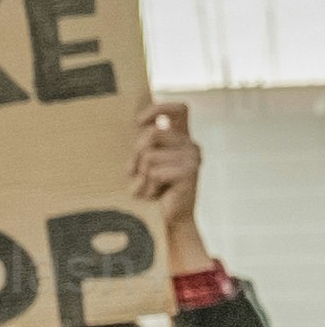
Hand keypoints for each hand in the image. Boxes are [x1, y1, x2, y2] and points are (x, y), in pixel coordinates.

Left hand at [139, 99, 208, 272]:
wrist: (170, 218)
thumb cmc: (152, 188)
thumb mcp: (144, 161)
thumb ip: (143, 141)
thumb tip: (133, 123)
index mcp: (180, 137)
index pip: (179, 109)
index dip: (159, 108)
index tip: (138, 122)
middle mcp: (190, 144)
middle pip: (152, 133)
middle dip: (136, 155)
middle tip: (136, 173)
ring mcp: (192, 158)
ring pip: (149, 156)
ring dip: (141, 175)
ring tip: (149, 186)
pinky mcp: (190, 172)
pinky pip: (154, 172)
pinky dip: (148, 186)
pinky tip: (157, 194)